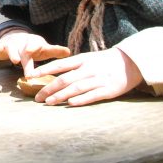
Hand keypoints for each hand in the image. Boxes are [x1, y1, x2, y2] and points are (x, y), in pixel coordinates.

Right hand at [0, 29, 71, 77]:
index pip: (35, 45)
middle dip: (26, 59)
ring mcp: (10, 44)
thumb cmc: (32, 47)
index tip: (36, 54)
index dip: (35, 49)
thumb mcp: (43, 49)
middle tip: (29, 73)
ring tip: (15, 60)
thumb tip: (69, 52)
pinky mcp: (0, 47)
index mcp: (33, 43)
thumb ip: (54, 51)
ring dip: (12, 53)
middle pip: (23, 50)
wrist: (15, 38)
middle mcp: (21, 43)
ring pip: (10, 47)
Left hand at [29, 48, 143, 106]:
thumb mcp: (89, 58)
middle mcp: (88, 69)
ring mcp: (98, 79)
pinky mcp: (108, 90)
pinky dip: (81, 100)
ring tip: (49, 102)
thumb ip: (74, 66)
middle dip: (49, 88)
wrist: (130, 62)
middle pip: (64, 79)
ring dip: (61, 96)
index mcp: (82, 59)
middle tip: (37, 97)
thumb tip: (55, 74)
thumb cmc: (105, 61)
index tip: (31, 76)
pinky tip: (70, 104)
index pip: (60, 65)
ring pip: (75, 88)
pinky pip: (92, 95)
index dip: (45, 71)